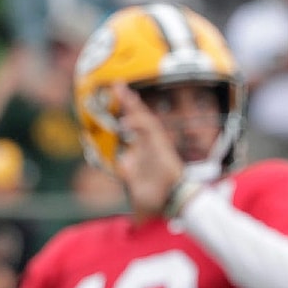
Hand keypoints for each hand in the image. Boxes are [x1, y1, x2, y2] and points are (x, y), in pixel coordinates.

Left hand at [112, 83, 182, 222]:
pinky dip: (138, 124)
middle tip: (117, 84)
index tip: (116, 100)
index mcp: (144, 149)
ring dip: (132, 105)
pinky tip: (126, 121)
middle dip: (128, 101)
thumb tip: (124, 161)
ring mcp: (156, 144)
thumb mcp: (134, 183)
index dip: (127, 112)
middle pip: (140, 116)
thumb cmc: (156, 197)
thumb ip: (129, 172)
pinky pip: (150, 131)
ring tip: (121, 90)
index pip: (134, 126)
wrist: (172, 202)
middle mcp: (150, 143)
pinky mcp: (162, 148)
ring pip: (144, 118)